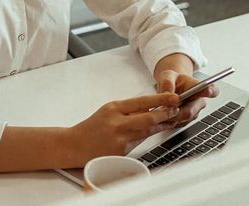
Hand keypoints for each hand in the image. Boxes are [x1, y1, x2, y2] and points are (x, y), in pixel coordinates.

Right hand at [64, 94, 180, 164]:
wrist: (73, 145)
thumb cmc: (91, 128)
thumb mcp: (107, 111)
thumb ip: (127, 110)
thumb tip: (151, 108)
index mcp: (113, 108)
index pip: (141, 101)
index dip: (160, 99)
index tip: (173, 97)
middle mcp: (117, 122)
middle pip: (149, 117)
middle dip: (166, 114)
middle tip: (176, 110)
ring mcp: (120, 138)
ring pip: (147, 130)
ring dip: (161, 126)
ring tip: (170, 121)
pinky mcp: (121, 151)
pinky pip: (139, 142)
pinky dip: (147, 136)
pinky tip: (153, 132)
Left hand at [154, 70, 219, 127]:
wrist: (169, 87)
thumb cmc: (172, 80)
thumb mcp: (167, 76)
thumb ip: (167, 83)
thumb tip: (168, 94)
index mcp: (199, 88)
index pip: (211, 90)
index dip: (211, 91)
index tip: (208, 90)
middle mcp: (199, 101)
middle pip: (192, 111)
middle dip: (177, 111)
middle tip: (165, 108)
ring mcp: (193, 112)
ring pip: (184, 119)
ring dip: (171, 116)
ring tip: (160, 109)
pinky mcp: (185, 120)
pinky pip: (177, 123)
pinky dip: (168, 120)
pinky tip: (161, 114)